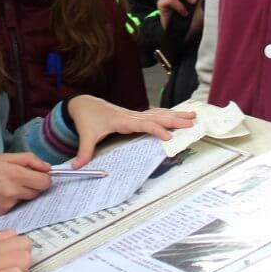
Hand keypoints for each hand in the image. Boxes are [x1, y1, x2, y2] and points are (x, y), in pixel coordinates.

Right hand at [0, 153, 51, 215]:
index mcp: (16, 174)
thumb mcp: (4, 157)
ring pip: (27, 200)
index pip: (45, 182)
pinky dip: (11, 201)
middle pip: (38, 192)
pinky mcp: (2, 213)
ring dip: (22, 193)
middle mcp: (14, 191)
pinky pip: (15, 206)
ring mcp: (8, 204)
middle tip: (20, 179)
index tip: (37, 175)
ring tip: (6, 186)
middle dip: (34, 186)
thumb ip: (28, 160)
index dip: (44, 178)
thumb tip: (48, 167)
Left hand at [66, 96, 195, 166]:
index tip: (168, 137)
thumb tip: (76, 167)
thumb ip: (84, 152)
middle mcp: (131, 115)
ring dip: (176, 114)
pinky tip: (179, 115)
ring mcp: (135, 114)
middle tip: (192, 122)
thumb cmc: (87, 119)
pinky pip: (155, 114)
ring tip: (193, 116)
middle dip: (174, 119)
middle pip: (156, 116)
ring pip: (159, 113)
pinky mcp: (136, 115)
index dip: (156, 130)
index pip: (143, 124)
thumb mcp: (85, 136)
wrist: (84, 104)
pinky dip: (168, 114)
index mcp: (122, 120)